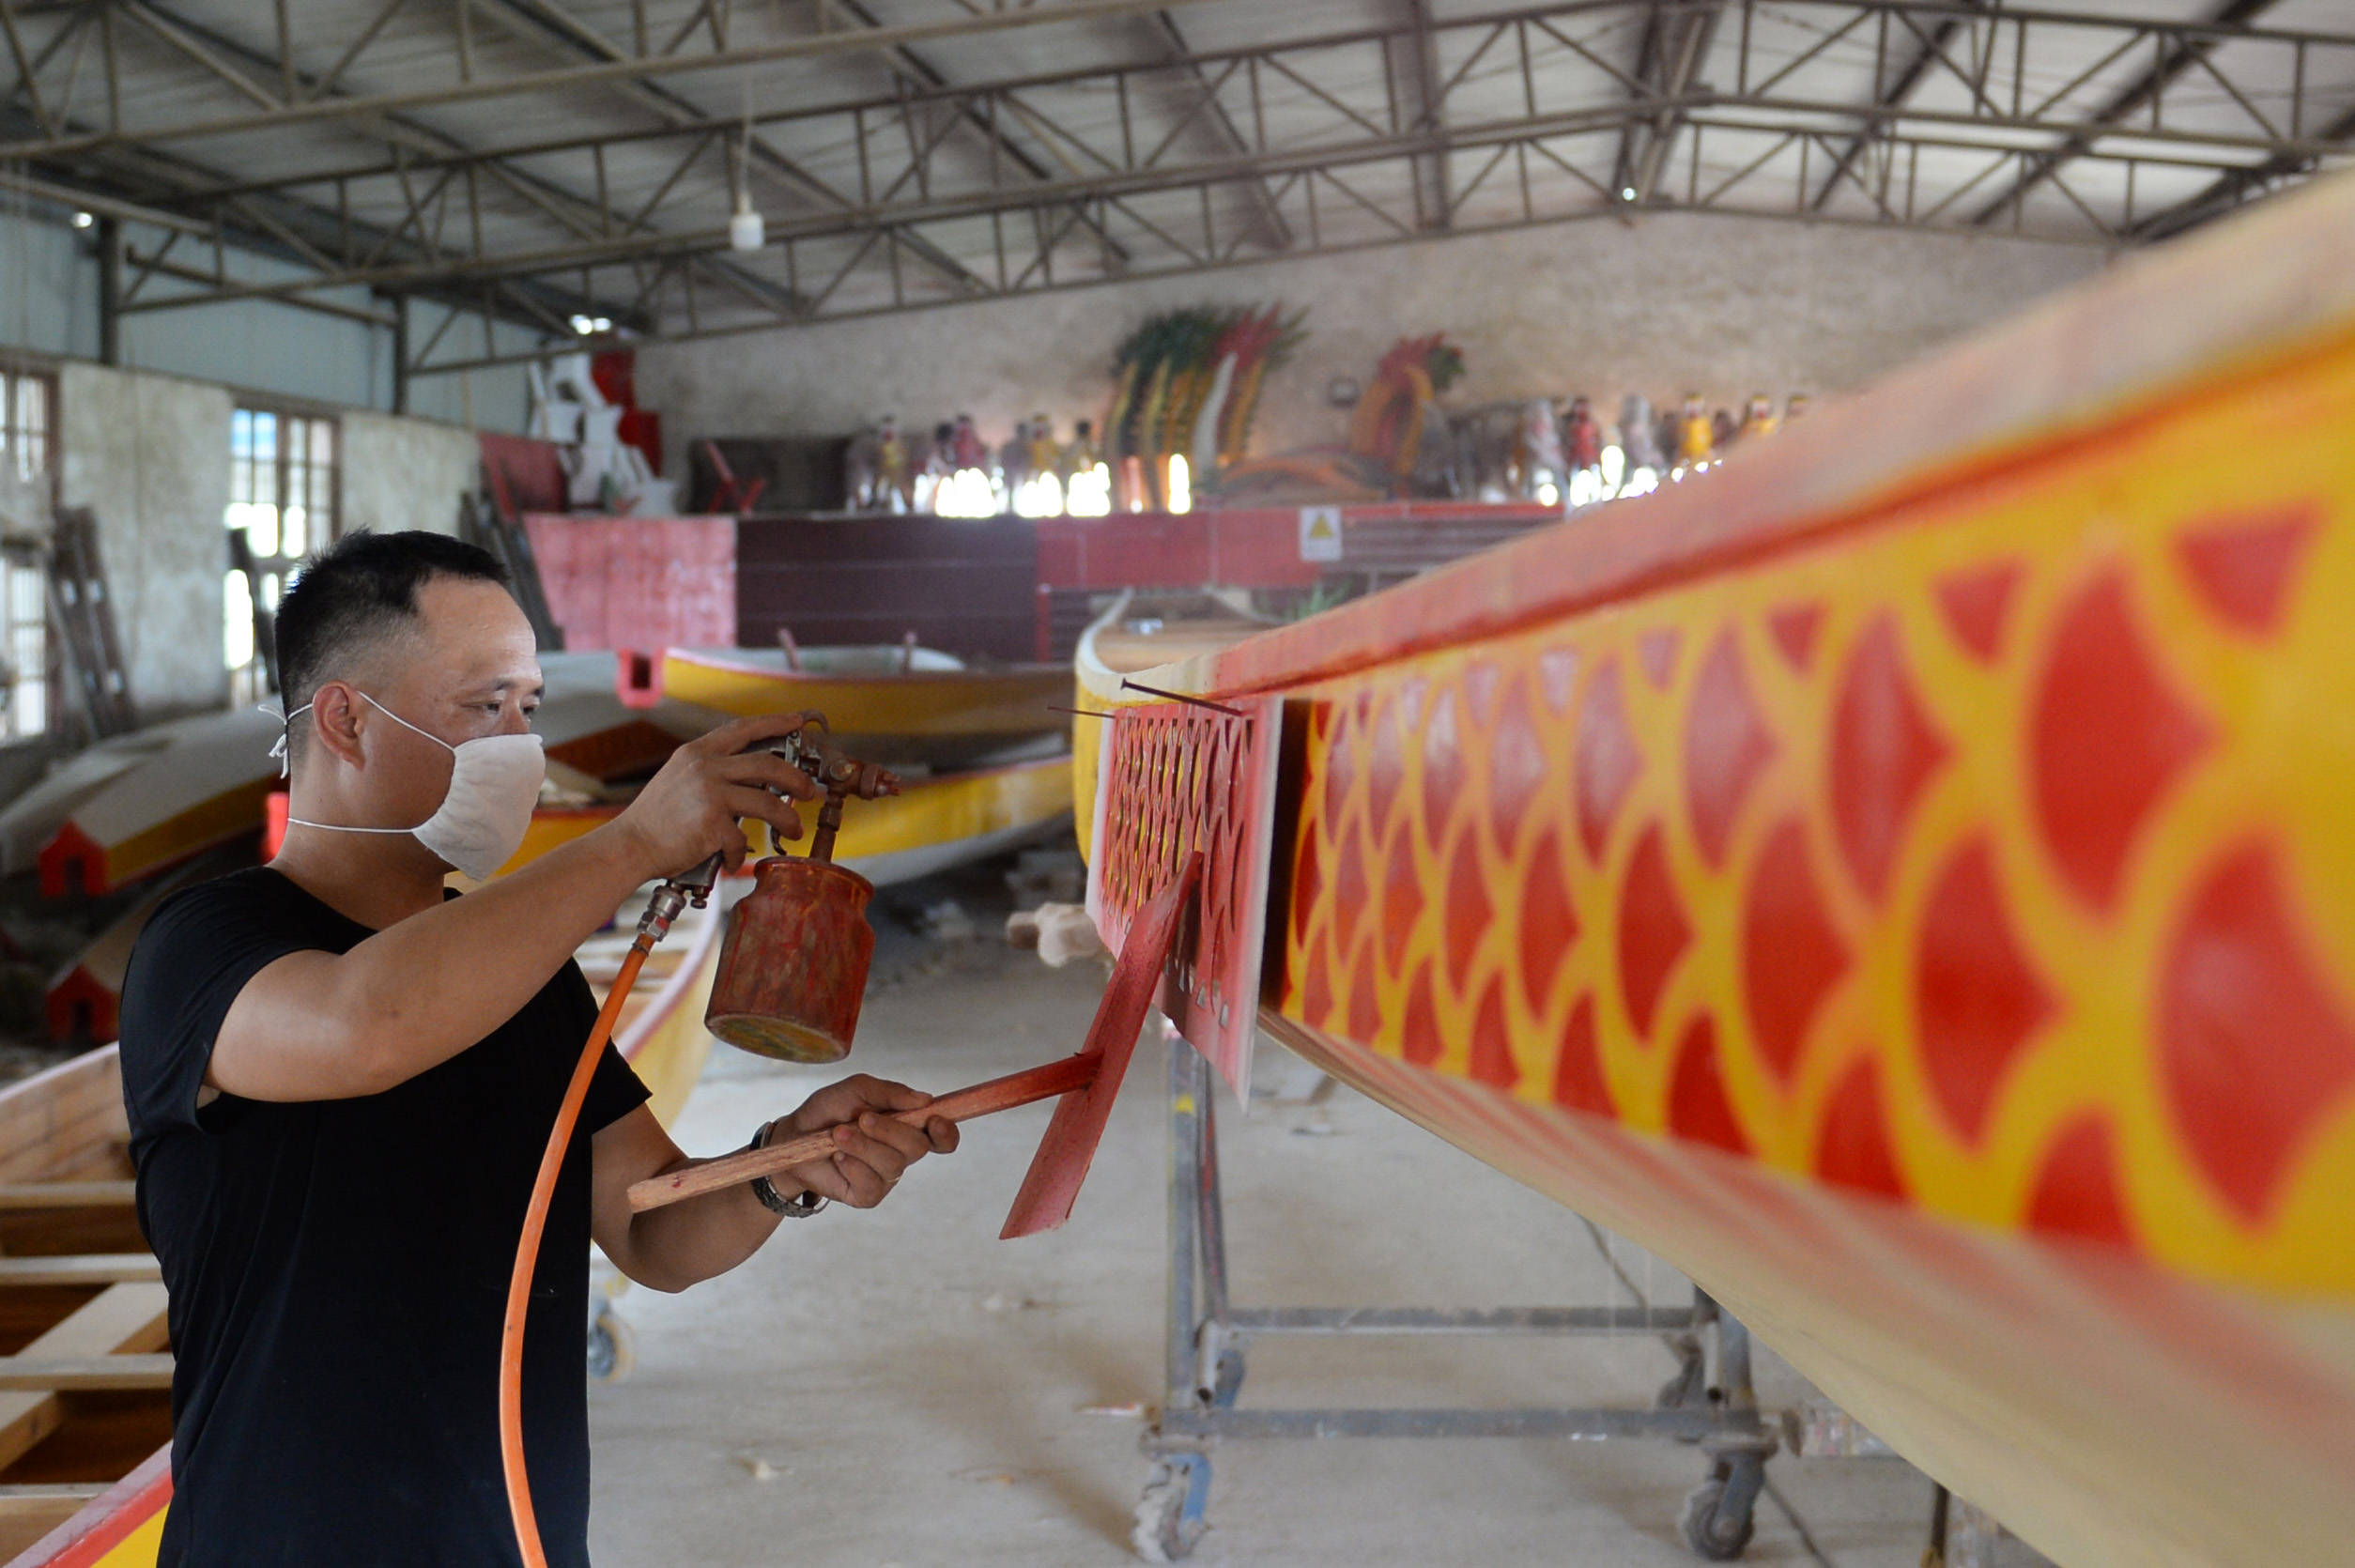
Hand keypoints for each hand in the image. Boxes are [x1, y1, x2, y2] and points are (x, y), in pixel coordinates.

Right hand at [608, 713, 823, 880]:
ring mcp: (710, 794)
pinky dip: (739, 852)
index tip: (796, 722)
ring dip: (788, 819)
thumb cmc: (655, 818)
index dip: (774, 723)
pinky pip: (741, 838)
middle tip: (810, 790)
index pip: (743, 729)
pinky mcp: (712, 824)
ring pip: (768, 802)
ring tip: (795, 830)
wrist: (629, 845)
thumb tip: (753, 778)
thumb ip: (711, 772)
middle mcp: (705, 768)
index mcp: (697, 753)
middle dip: (796, 778)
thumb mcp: (679, 778)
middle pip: (768, 764)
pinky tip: (731, 859)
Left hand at [769, 1074, 959, 1208]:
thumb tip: (924, 1099)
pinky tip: (838, 1158)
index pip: (942, 1137)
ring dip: (863, 1146)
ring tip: (838, 1136)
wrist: (793, 1137)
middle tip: (861, 1119)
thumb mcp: (857, 1089)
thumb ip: (890, 1092)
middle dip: (889, 1131)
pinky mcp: (868, 1195)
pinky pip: (872, 1184)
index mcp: (907, 1127)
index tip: (934, 1121)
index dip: (946, 1132)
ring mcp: (886, 1176)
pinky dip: (852, 1167)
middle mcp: (901, 1153)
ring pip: (892, 1165)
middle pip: (917, 1147)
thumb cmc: (829, 1111)